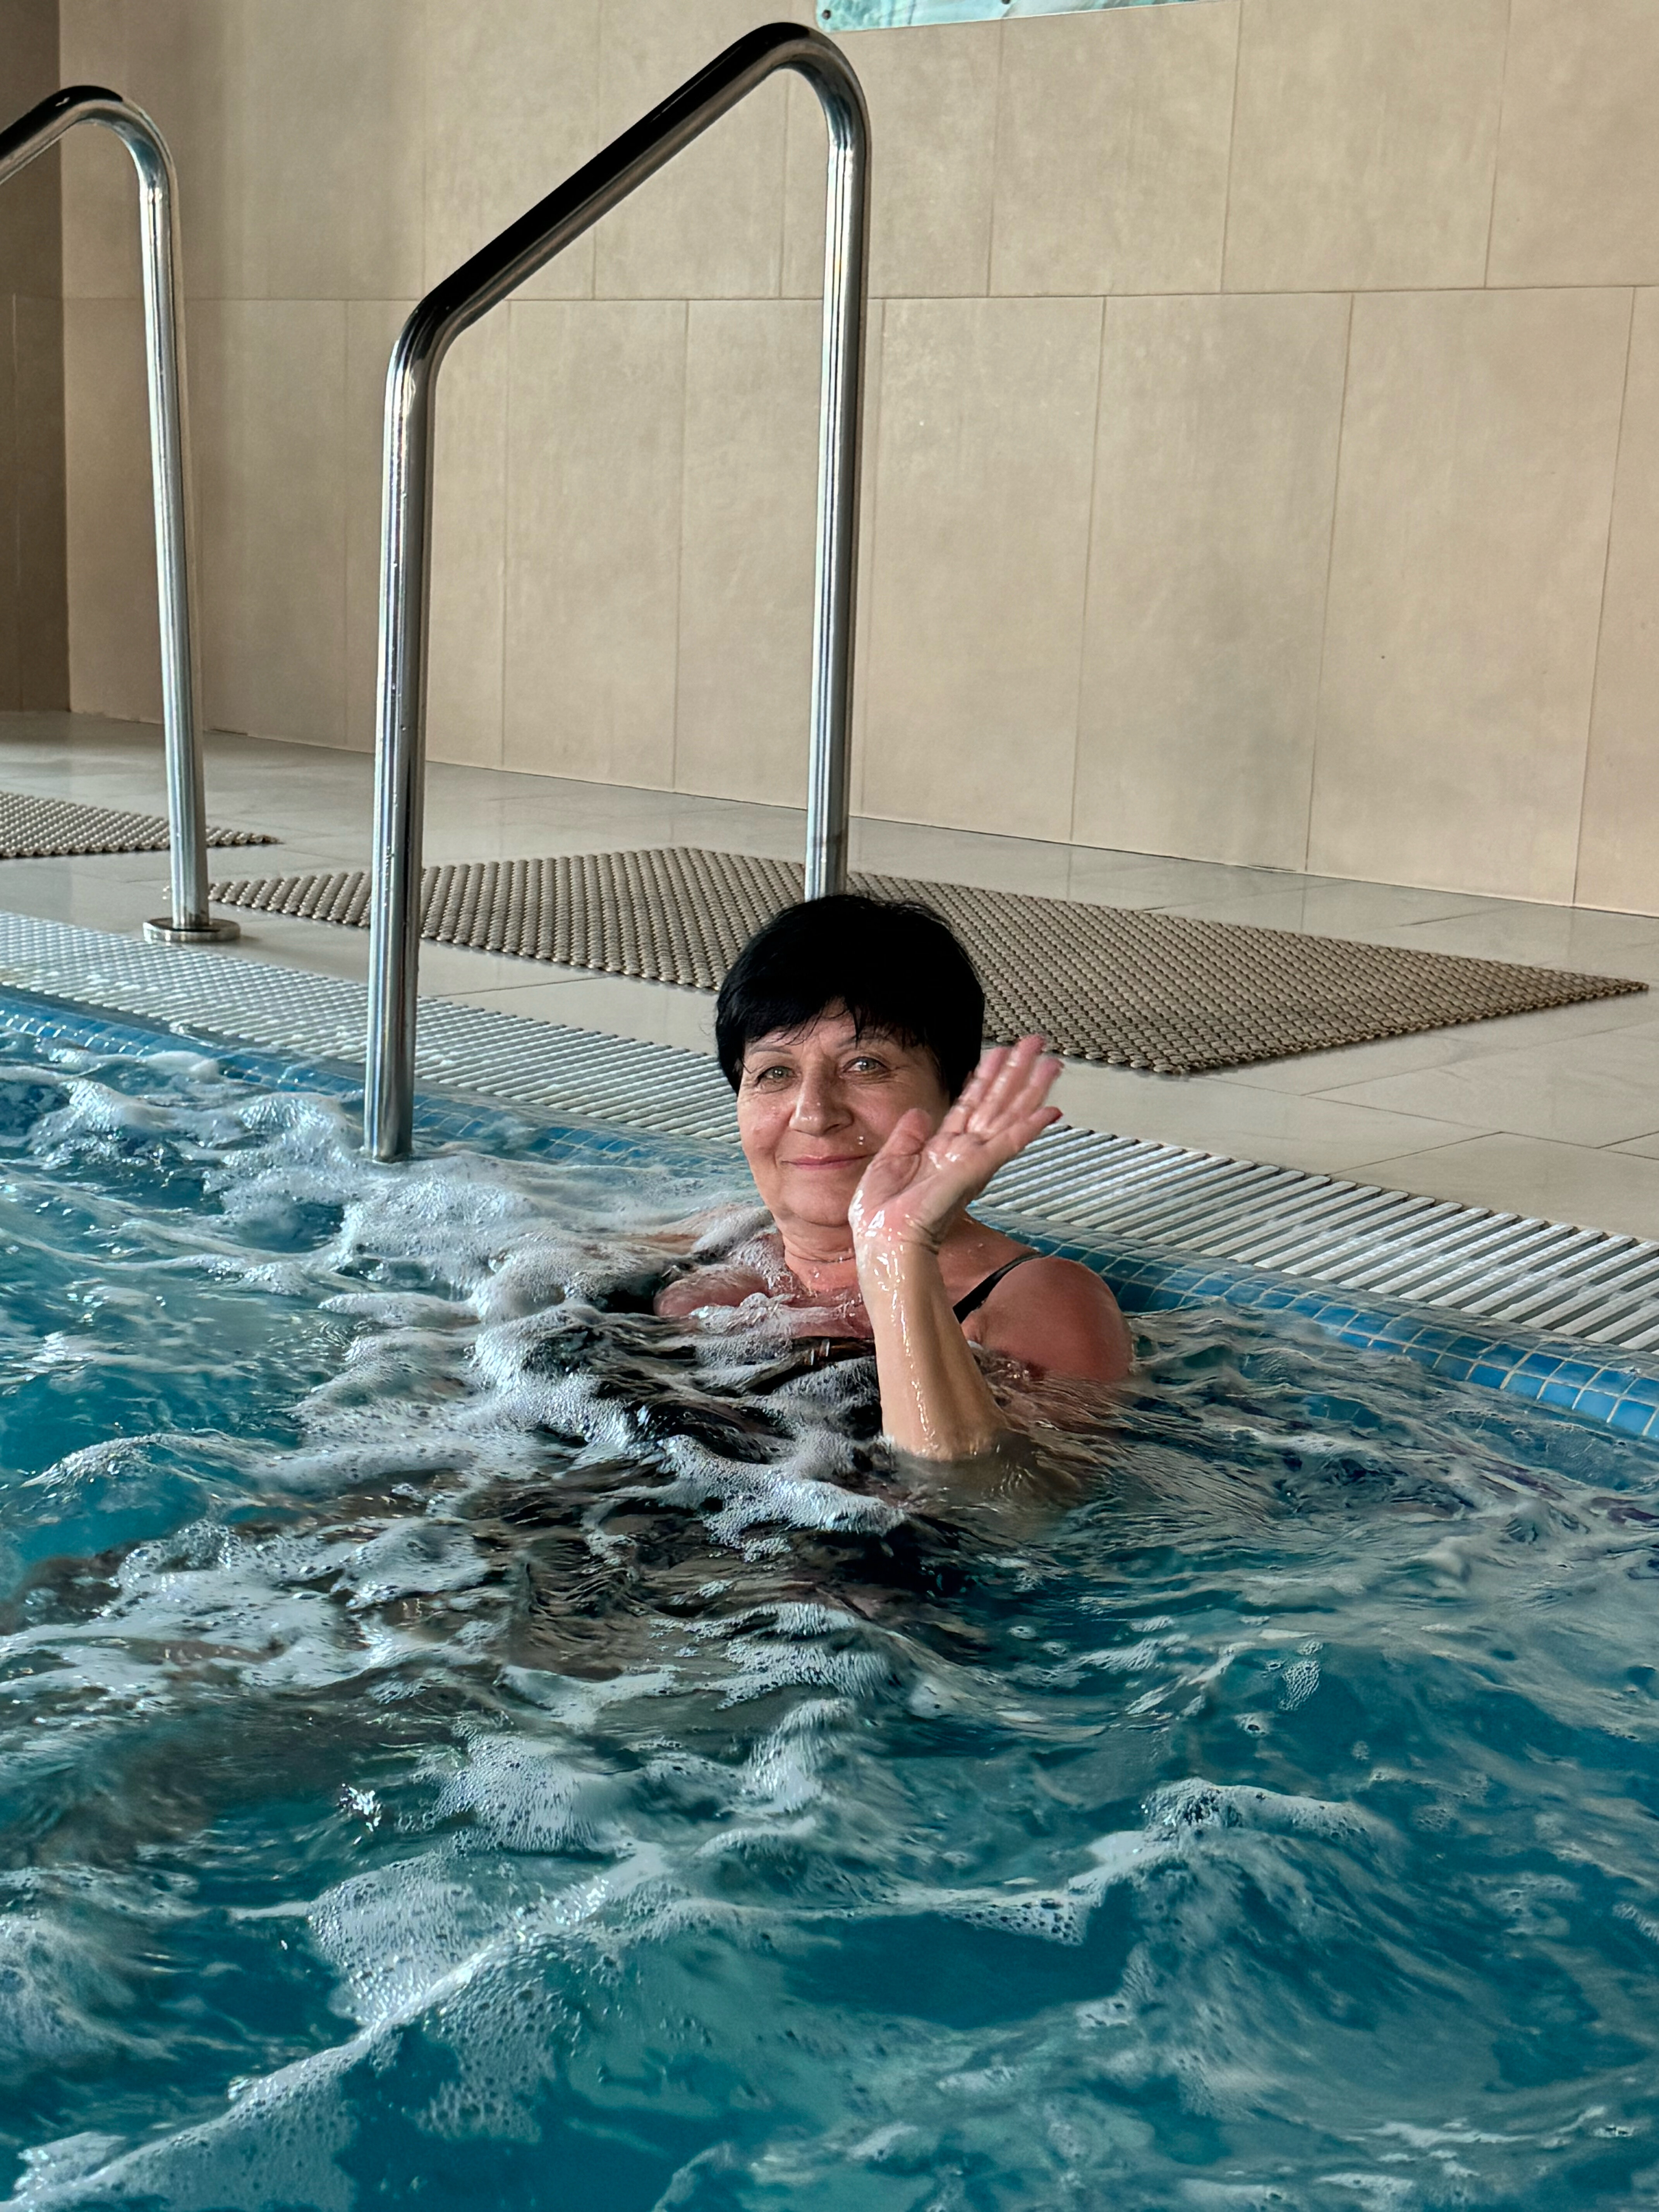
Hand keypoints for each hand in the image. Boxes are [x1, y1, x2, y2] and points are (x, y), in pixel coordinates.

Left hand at [847, 1036, 1061, 1259]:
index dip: (986, 1077)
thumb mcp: (887, 1163)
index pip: (970, 1105)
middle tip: (1037, 1047)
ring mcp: (972, 1162)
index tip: (1000, 1054)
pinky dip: (1029, 1127)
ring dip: (1031, 1088)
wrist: (883, 1243)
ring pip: (1008, 1116)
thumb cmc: (882, 1217)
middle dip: (1017, 1073)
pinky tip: (1050, 1110)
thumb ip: (907, 1136)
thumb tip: (919, 1113)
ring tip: (1049, 1063)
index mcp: (942, 1151)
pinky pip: (1007, 1144)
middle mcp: (963, 1154)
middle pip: (997, 1104)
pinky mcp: (974, 1171)